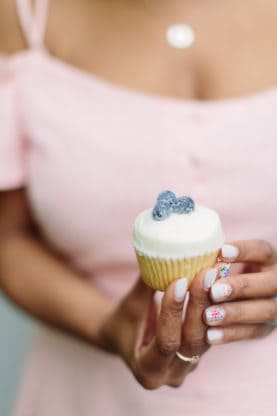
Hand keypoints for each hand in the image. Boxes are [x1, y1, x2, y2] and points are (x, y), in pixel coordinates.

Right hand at [99, 269, 213, 389]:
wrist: (123, 337)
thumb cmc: (123, 320)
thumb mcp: (131, 304)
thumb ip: (147, 285)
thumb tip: (161, 254)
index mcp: (146, 371)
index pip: (166, 342)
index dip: (173, 311)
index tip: (179, 280)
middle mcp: (171, 376)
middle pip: (192, 340)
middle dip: (199, 303)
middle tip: (206, 272)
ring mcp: (188, 367)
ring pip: (206, 335)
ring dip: (211, 302)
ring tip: (217, 272)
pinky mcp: (199, 355)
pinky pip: (212, 331)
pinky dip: (215, 306)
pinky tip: (220, 281)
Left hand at [203, 240, 276, 343]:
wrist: (240, 296)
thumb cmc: (225, 270)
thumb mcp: (226, 262)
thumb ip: (216, 262)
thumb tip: (195, 259)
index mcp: (268, 259)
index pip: (262, 250)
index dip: (244, 250)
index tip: (222, 252)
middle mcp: (276, 282)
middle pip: (268, 283)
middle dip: (240, 287)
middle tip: (214, 291)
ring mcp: (273, 305)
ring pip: (263, 310)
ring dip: (234, 313)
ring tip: (207, 316)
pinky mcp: (265, 327)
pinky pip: (251, 332)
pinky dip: (230, 334)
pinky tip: (209, 335)